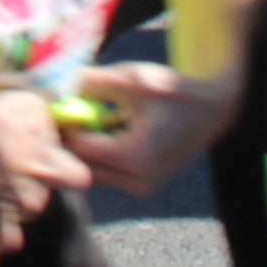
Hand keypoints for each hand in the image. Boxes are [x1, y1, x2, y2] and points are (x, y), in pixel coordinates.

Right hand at [0, 85, 90, 266]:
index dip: (61, 173)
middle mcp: (34, 202)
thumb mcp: (32, 106)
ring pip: (8, 240)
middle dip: (16, 199)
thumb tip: (45, 124)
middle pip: (32, 210)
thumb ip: (42, 123)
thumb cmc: (1, 115)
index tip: (46, 166)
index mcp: (53, 171)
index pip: (75, 179)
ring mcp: (5, 222)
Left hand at [64, 62, 240, 195]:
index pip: (79, 147)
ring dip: (84, 143)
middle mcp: (138, 181)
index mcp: (136, 158)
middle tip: (68, 107)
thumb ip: (92, 83)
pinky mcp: (142, 185)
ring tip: (89, 113)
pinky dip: (99, 150)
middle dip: (70, 136)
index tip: (60, 100)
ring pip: (92, 169)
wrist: (211, 110)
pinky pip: (106, 171)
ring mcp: (141, 187)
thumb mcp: (132, 79)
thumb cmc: (173, 91)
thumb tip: (55, 85)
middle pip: (81, 164)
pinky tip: (105, 124)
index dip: (65, 122)